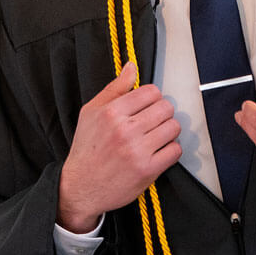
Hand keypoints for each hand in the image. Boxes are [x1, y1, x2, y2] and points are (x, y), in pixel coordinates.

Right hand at [58, 62, 181, 231]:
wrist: (80, 187)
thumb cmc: (86, 148)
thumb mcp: (91, 112)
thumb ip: (114, 88)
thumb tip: (131, 67)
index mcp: (111, 112)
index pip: (151, 91)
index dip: (152, 98)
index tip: (147, 106)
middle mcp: (125, 130)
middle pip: (166, 108)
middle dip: (162, 113)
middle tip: (152, 122)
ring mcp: (137, 151)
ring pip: (173, 127)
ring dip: (168, 131)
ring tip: (156, 136)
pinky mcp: (147, 170)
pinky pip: (175, 150)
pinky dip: (170, 150)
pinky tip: (158, 151)